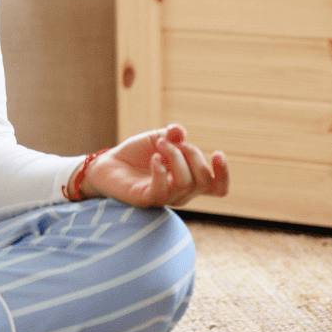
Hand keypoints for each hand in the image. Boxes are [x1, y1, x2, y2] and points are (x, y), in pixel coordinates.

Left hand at [79, 124, 228, 209]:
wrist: (108, 164)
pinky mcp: (147, 200)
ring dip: (175, 157)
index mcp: (189, 179)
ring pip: (186, 182)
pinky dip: (161, 170)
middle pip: (204, 180)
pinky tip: (154, 158)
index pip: (217, 187)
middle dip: (192, 154)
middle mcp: (181, 192)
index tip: (218, 153)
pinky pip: (162, 190)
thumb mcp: (157, 138)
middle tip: (170, 141)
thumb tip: (180, 132)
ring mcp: (165, 198)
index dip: (224, 174)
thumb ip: (171, 135)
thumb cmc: (136, 154)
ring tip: (159, 145)